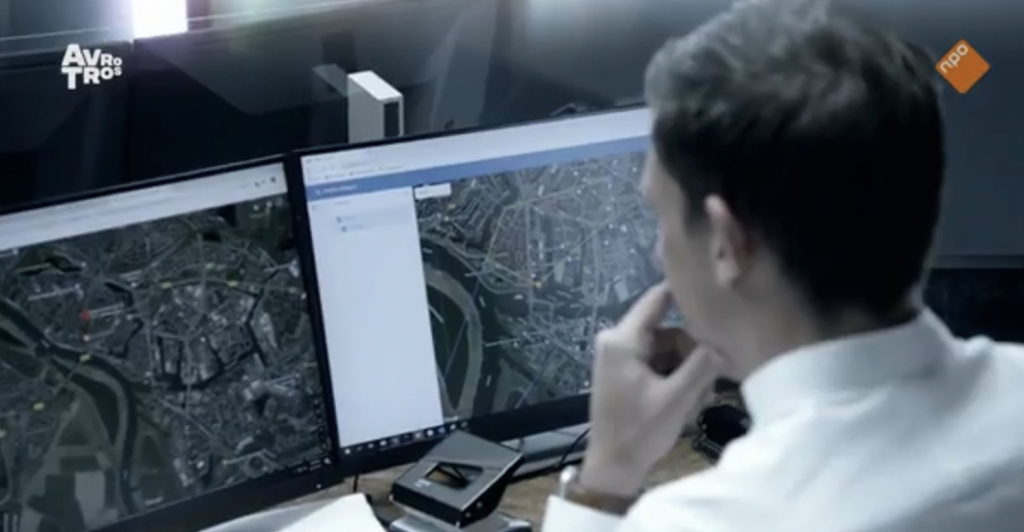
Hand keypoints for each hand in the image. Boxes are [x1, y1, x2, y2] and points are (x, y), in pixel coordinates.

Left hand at [580, 282, 722, 496]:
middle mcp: (617, 341)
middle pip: (669, 332)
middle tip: (707, 386)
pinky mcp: (624, 372)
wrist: (612, 466)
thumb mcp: (677, 399)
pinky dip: (674, 381)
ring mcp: (619, 357)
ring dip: (686, 373)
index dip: (685, 293)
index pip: (657, 299)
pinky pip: (658, 365)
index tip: (714, 294)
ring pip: (668, 351)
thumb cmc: (640, 432)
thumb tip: (723, 344)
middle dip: (692, 357)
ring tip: (695, 402)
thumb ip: (702, 366)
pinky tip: (684, 404)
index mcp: (622, 340)